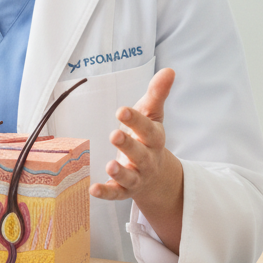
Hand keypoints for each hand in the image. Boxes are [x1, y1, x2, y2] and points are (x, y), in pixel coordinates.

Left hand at [88, 67, 183, 252]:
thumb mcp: (152, 115)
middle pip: (140, 153)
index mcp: (153, 138)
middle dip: (128, 145)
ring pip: (130, 176)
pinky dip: (106, 192)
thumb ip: (157, 94)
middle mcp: (147, 159)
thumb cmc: (148, 137)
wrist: (157, 175)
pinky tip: (93, 189)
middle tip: (115, 134)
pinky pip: (116, 192)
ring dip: (120, 172)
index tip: (122, 110)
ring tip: (110, 165)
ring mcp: (137, 176)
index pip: (147, 128)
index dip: (135, 119)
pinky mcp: (124, 189)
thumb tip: (169, 70)